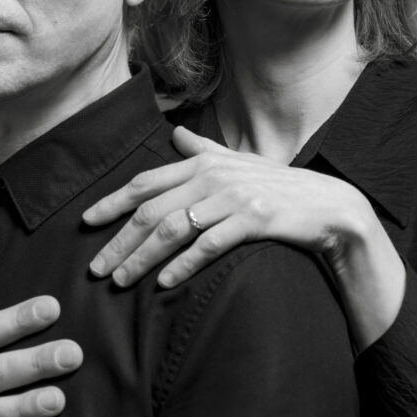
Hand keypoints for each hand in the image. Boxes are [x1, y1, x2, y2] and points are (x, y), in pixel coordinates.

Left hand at [84, 126, 360, 287]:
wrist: (330, 206)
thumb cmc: (279, 187)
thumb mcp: (239, 164)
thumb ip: (204, 151)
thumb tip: (176, 133)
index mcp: (204, 164)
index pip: (146, 182)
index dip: (112, 203)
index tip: (86, 223)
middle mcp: (214, 177)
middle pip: (152, 210)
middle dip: (118, 241)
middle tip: (95, 269)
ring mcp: (234, 198)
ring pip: (174, 229)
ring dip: (143, 258)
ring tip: (121, 281)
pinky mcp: (255, 220)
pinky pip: (210, 244)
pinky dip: (184, 264)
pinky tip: (165, 283)